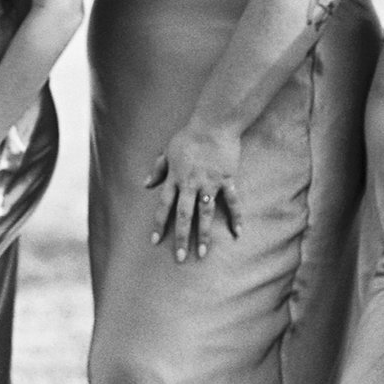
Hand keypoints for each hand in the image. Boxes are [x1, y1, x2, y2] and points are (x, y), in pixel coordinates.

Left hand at [146, 122, 241, 263]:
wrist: (213, 125)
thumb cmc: (189, 136)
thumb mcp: (168, 151)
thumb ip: (158, 169)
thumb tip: (145, 184)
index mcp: (175, 178)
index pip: (164, 206)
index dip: (159, 224)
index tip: (155, 241)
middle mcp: (191, 184)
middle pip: (184, 215)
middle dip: (182, 238)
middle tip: (181, 258)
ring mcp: (210, 183)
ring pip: (205, 214)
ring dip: (204, 234)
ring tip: (203, 253)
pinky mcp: (226, 180)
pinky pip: (232, 202)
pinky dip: (236, 217)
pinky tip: (237, 233)